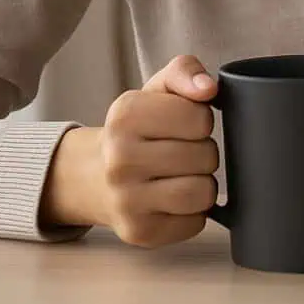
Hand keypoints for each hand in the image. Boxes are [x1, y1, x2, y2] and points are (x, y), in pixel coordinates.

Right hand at [39, 54, 220, 247]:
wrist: (94, 176)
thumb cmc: (137, 130)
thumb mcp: (156, 90)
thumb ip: (184, 72)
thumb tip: (208, 88)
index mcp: (125, 115)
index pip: (199, 117)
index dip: (201, 120)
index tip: (184, 124)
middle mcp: (119, 159)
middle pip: (205, 156)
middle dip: (204, 152)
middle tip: (184, 152)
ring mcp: (126, 200)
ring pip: (202, 192)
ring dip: (204, 183)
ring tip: (185, 175)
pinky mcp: (139, 232)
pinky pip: (196, 223)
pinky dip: (195, 212)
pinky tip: (175, 201)